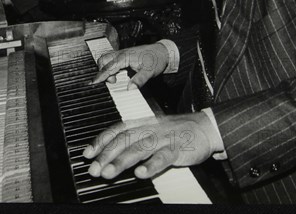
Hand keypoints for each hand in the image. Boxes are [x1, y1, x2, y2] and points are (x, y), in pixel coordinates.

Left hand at [83, 112, 218, 178]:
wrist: (207, 127)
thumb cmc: (178, 131)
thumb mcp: (154, 130)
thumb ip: (135, 139)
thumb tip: (111, 153)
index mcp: (144, 123)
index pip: (119, 128)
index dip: (102, 140)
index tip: (88, 153)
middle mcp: (152, 128)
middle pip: (125, 139)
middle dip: (107, 154)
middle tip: (93, 168)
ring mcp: (165, 138)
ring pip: (140, 147)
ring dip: (122, 161)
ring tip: (108, 172)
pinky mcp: (178, 148)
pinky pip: (163, 157)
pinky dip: (151, 165)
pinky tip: (141, 173)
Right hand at [91, 43, 168, 88]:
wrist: (162, 52)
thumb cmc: (156, 59)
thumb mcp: (149, 72)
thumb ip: (139, 80)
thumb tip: (130, 89)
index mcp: (125, 57)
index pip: (109, 66)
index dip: (101, 75)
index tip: (94, 82)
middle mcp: (121, 54)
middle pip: (103, 60)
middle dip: (102, 71)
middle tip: (112, 82)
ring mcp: (122, 54)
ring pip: (106, 59)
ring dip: (105, 69)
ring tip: (114, 79)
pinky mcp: (123, 56)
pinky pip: (111, 60)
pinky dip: (109, 67)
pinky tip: (116, 74)